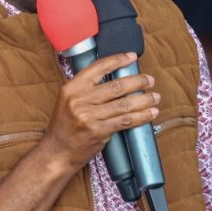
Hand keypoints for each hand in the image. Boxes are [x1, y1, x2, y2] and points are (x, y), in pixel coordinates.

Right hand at [41, 52, 159, 173]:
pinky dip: (141, 116)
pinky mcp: (98, 131)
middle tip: (150, 80)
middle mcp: (79, 100)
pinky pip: (125, 121)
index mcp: (72, 88)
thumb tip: (116, 78)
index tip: (132, 57)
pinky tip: (150, 113)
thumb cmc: (65, 127)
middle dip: (138, 81)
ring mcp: (88, 116)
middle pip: (117, 86)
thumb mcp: (69, 101)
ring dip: (144, 100)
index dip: (118, 60)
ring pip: (124, 104)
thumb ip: (87, 89)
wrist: (57, 153)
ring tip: (155, 97)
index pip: (99, 67)